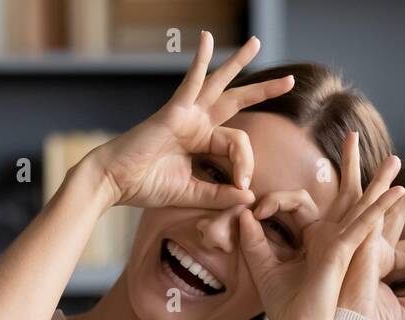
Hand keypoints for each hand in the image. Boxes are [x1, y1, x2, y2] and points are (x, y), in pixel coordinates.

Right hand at [87, 33, 292, 209]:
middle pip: (235, 101)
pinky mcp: (174, 111)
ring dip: (239, 64)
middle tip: (289, 80)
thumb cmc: (146, 186)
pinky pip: (190, 81)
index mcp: (201, 142)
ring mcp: (186, 114)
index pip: (238, 145)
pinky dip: (199, 60)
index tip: (242, 186)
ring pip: (220, 85)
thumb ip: (220, 195)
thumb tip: (250, 196)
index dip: (246, 164)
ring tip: (257, 43)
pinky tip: (206, 39)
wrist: (114, 181)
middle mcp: (196, 123)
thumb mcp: (192, 194)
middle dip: (263, 91)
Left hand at [239, 133, 404, 319]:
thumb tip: (244, 215)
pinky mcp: (347, 253)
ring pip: (362, 207)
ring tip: (393, 160)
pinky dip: (379, 209)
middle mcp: (331, 241)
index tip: (251, 214)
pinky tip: (397, 193)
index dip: (272, 203)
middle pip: (345, 198)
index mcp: (313, 243)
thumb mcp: (263, 271)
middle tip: (351, 137)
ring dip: (377, 183)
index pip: (297, 206)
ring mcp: (342, 247)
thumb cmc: (286, 312)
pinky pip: (365, 226)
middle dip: (352, 168)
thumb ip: (253, 242)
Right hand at [339, 169, 404, 319]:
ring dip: (382, 181)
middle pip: (387, 212)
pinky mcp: (349, 251)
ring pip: (371, 207)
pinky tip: (397, 191)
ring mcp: (355, 247)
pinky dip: (382, 206)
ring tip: (393, 159)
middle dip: (402, 190)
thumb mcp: (403, 313)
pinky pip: (368, 222)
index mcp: (376, 262)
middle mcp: (365, 250)